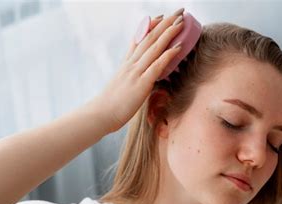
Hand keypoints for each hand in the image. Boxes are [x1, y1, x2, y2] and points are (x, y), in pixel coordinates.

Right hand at [91, 13, 183, 132]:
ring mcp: (136, 72)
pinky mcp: (141, 84)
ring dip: (169, 33)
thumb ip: (130, 76)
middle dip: (165, 24)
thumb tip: (138, 76)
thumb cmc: (111, 104)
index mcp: (127, 63)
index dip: (151, 26)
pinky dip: (168, 55)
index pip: (140, 39)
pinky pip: (156, 66)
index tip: (162, 17)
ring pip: (154, 48)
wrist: (100, 114)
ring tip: (181, 21)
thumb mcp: (121, 84)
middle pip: (150, 38)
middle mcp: (131, 63)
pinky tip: (178, 47)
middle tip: (179, 12)